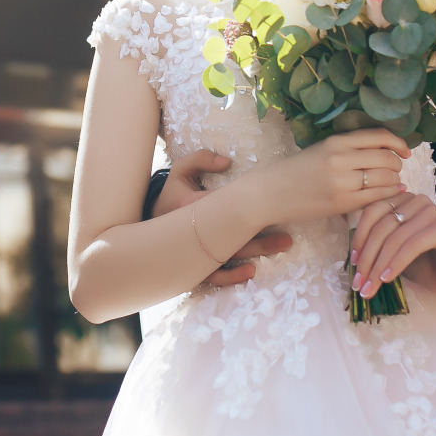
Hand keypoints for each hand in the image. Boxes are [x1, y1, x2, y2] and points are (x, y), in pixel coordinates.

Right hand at [151, 150, 291, 285]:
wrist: (146, 227)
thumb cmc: (170, 197)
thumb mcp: (179, 172)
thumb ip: (200, 159)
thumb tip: (227, 162)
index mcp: (192, 206)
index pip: (227, 205)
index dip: (252, 205)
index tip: (275, 203)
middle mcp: (195, 232)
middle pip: (235, 235)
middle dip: (264, 236)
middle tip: (289, 237)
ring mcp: (195, 252)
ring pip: (230, 255)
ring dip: (258, 252)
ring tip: (282, 246)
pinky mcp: (193, 267)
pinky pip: (214, 276)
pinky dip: (232, 275)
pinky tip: (251, 271)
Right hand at [251, 128, 410, 226]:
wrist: (271, 193)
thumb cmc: (296, 171)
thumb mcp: (321, 150)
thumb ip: (349, 148)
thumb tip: (385, 150)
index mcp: (336, 141)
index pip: (379, 137)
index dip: (398, 143)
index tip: (405, 151)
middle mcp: (341, 158)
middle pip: (386, 158)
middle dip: (397, 165)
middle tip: (396, 170)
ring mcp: (342, 182)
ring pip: (385, 178)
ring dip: (394, 180)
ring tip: (392, 183)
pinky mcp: (342, 202)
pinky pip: (376, 197)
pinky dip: (389, 194)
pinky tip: (390, 193)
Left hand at [349, 192, 435, 298]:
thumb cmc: (426, 266)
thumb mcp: (393, 254)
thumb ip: (376, 246)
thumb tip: (352, 255)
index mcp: (402, 200)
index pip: (372, 213)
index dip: (358, 238)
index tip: (352, 264)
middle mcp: (417, 200)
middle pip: (382, 227)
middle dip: (367, 258)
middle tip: (359, 283)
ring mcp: (432, 211)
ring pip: (395, 237)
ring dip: (379, 265)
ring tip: (371, 287)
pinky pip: (412, 244)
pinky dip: (397, 262)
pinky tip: (388, 279)